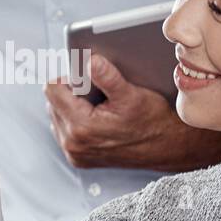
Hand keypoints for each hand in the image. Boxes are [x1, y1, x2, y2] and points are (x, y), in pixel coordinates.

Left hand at [44, 56, 220, 172]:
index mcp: (81, 128)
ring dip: (72, 105)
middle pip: (52, 102)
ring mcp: (75, 154)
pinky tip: (96, 115)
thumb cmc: (153, 122)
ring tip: (96, 103)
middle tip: (95, 90)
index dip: (68, 77)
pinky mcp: (79, 158)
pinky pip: (65, 130)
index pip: (52, 89)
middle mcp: (73, 144)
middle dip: (70, 91)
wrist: (168, 147)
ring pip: (57, 115)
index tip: (84, 75)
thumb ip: (108, 77)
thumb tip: (91, 61)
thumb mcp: (132, 95)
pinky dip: (76, 119)